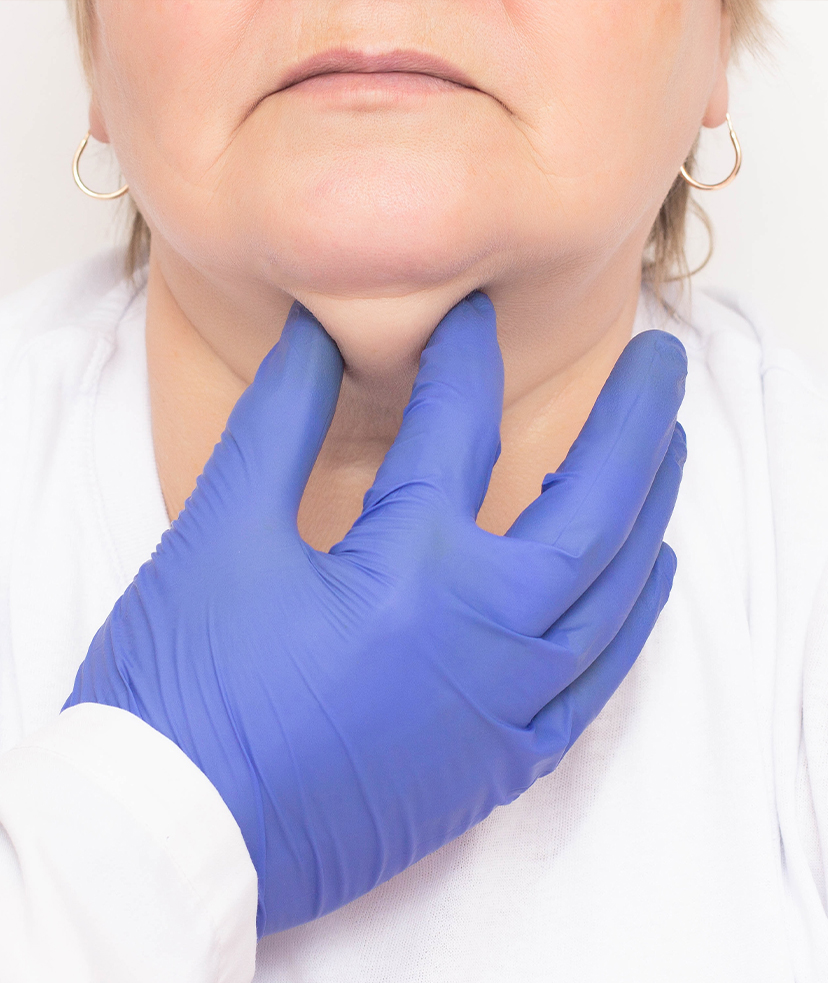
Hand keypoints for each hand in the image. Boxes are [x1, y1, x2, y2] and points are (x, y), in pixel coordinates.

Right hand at [64, 292, 686, 937]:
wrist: (177, 833)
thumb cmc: (184, 688)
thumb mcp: (218, 535)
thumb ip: (279, 424)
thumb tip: (316, 338)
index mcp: (410, 567)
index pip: (458, 427)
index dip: (464, 356)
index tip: (473, 316)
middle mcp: (483, 633)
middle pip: (591, 505)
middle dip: (634, 420)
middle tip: (662, 358)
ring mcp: (504, 704)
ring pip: (613, 591)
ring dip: (649, 508)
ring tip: (671, 448)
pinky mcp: (501, 760)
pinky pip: (596, 681)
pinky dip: (632, 618)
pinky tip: (650, 570)